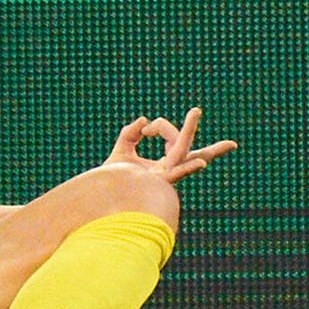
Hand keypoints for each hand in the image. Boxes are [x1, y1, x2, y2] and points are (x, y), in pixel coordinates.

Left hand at [103, 107, 237, 183]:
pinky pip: (176, 172)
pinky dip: (188, 168)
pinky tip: (201, 163)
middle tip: (203, 115)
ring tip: (195, 111)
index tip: (145, 129)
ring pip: (182, 149)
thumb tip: (143, 120)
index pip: (173, 138)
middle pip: (191, 149)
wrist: (106, 196)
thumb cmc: (113, 181)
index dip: (159, 127)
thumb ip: (130, 134)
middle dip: (196, 132)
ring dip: (188, 128)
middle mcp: (169, 170)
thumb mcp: (121, 152)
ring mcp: (166, 175)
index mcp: (164, 166)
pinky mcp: (159, 181)